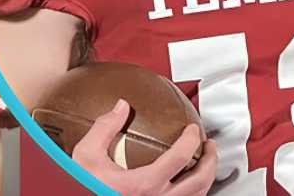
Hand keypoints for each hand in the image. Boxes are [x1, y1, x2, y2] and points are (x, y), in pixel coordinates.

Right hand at [71, 98, 217, 195]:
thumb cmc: (83, 186)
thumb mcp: (87, 155)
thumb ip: (104, 128)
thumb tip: (121, 106)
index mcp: (144, 184)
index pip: (180, 158)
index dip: (191, 140)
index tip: (193, 130)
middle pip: (199, 181)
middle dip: (210, 160)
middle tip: (208, 146)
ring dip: (206, 178)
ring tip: (204, 164)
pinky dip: (194, 192)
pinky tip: (189, 185)